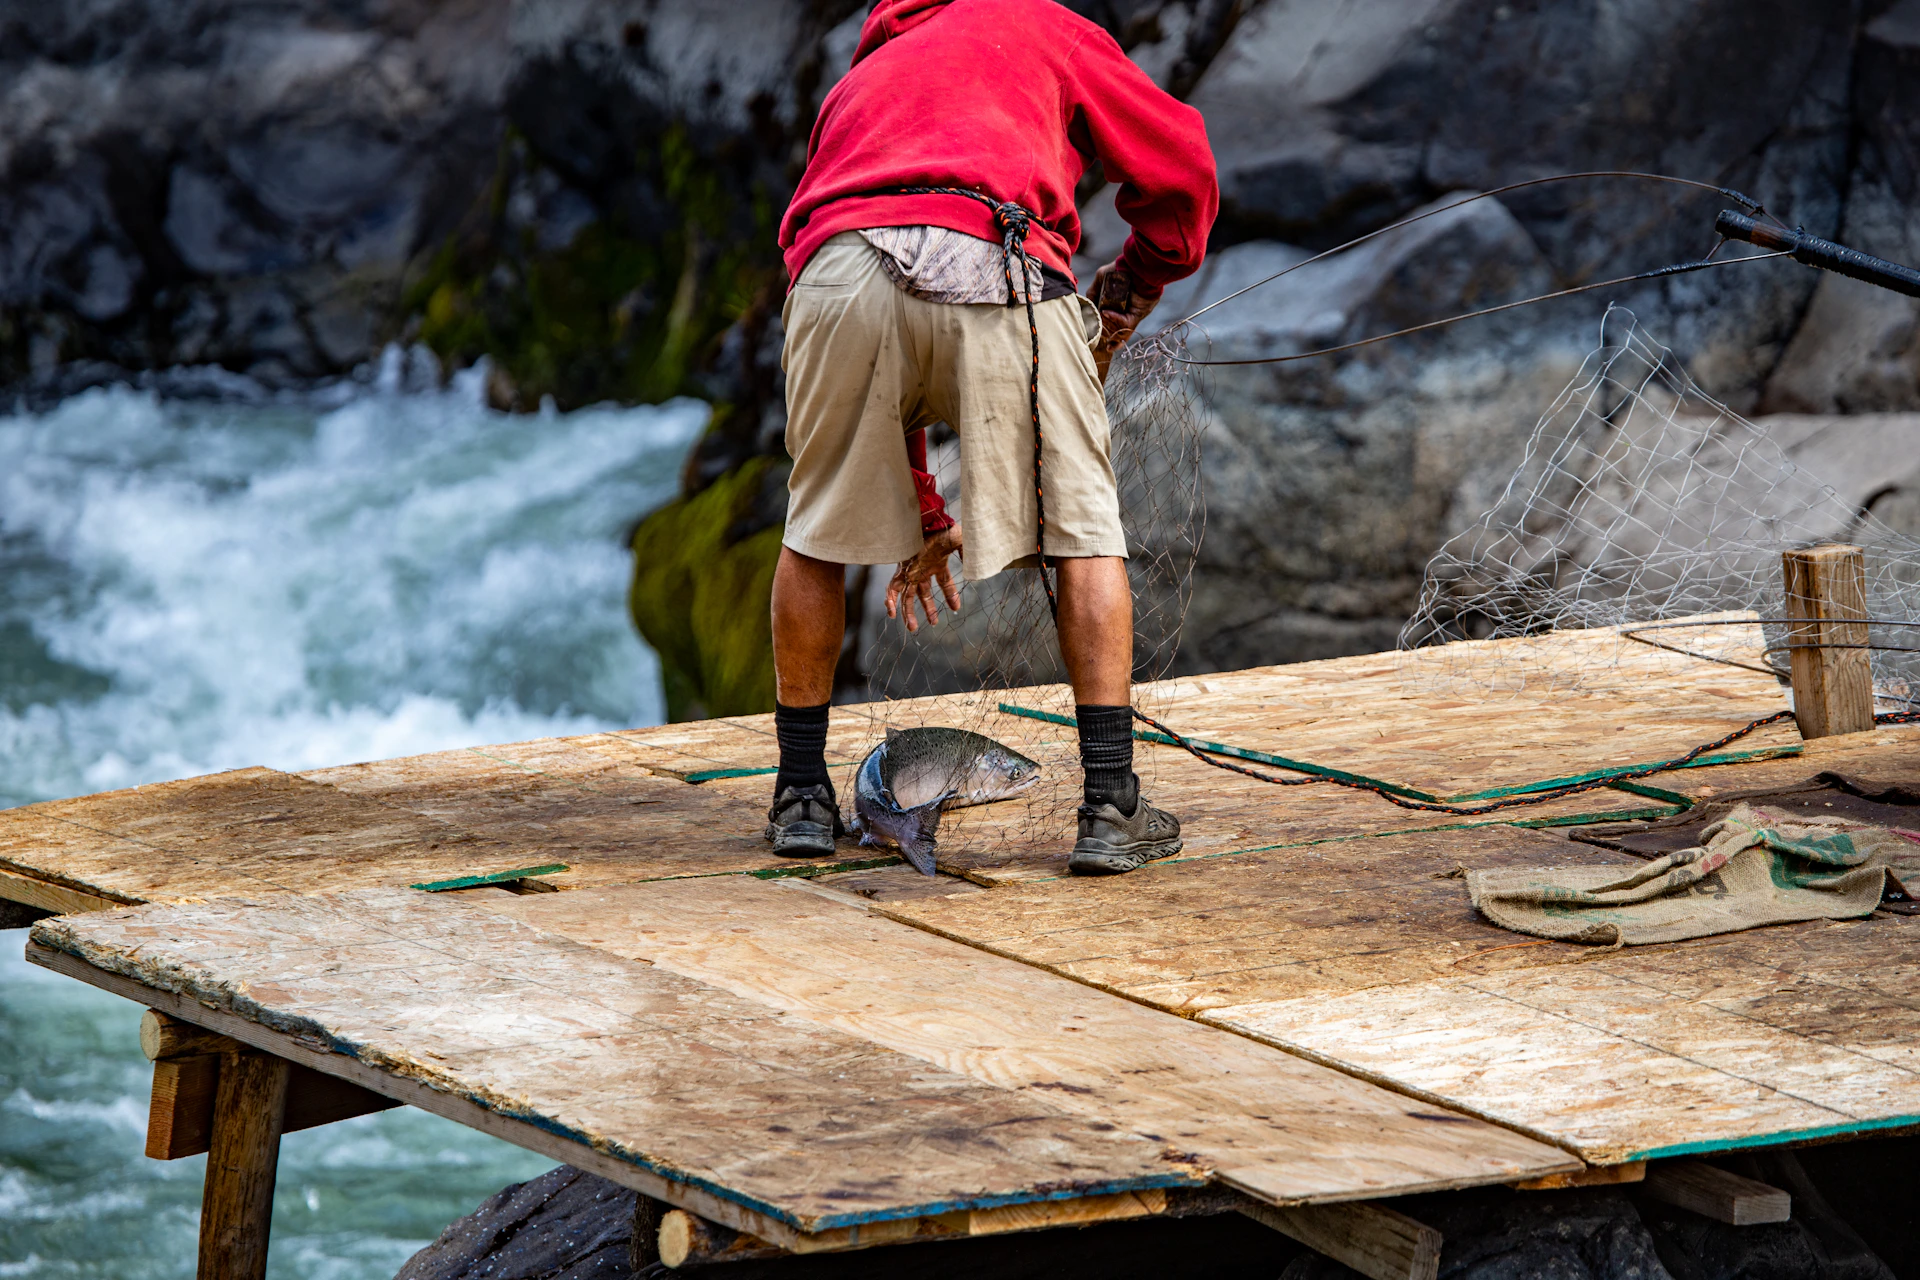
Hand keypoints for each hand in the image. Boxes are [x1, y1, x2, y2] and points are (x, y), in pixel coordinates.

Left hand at [885, 524, 963, 632]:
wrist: (929, 524)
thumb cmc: (944, 531)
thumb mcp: (961, 543)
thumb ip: (968, 554)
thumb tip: (977, 565)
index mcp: (937, 562)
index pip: (945, 583)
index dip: (951, 596)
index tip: (956, 609)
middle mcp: (923, 568)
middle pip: (924, 593)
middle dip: (929, 609)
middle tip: (934, 623)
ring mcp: (911, 570)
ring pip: (907, 596)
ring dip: (909, 612)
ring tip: (912, 628)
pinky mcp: (901, 570)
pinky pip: (893, 588)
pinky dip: (890, 600)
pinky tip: (892, 614)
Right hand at [1089, 260, 1160, 379]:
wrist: (1136, 267)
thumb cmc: (1119, 270)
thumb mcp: (1101, 278)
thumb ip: (1092, 291)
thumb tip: (1087, 304)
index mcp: (1115, 302)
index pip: (1106, 318)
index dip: (1098, 324)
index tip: (1089, 328)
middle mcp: (1123, 310)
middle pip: (1112, 328)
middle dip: (1103, 332)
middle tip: (1094, 333)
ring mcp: (1130, 314)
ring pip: (1119, 331)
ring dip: (1108, 331)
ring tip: (1099, 327)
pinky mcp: (1136, 315)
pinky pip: (1126, 325)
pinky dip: (1115, 320)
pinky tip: (1106, 313)